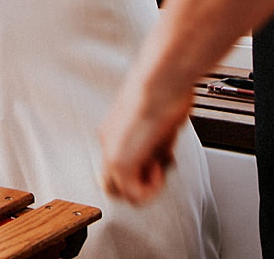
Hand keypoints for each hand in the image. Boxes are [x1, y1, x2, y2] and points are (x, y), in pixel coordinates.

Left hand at [98, 80, 192, 205]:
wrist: (160, 80)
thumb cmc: (165, 89)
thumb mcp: (159, 120)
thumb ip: (155, 143)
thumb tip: (162, 156)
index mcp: (115, 131)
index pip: (119, 164)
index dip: (141, 170)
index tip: (159, 159)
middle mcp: (109, 142)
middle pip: (111, 183)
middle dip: (138, 184)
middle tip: (157, 170)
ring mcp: (112, 151)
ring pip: (118, 191)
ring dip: (143, 188)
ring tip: (159, 169)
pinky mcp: (121, 161)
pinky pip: (133, 194)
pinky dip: (150, 190)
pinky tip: (159, 170)